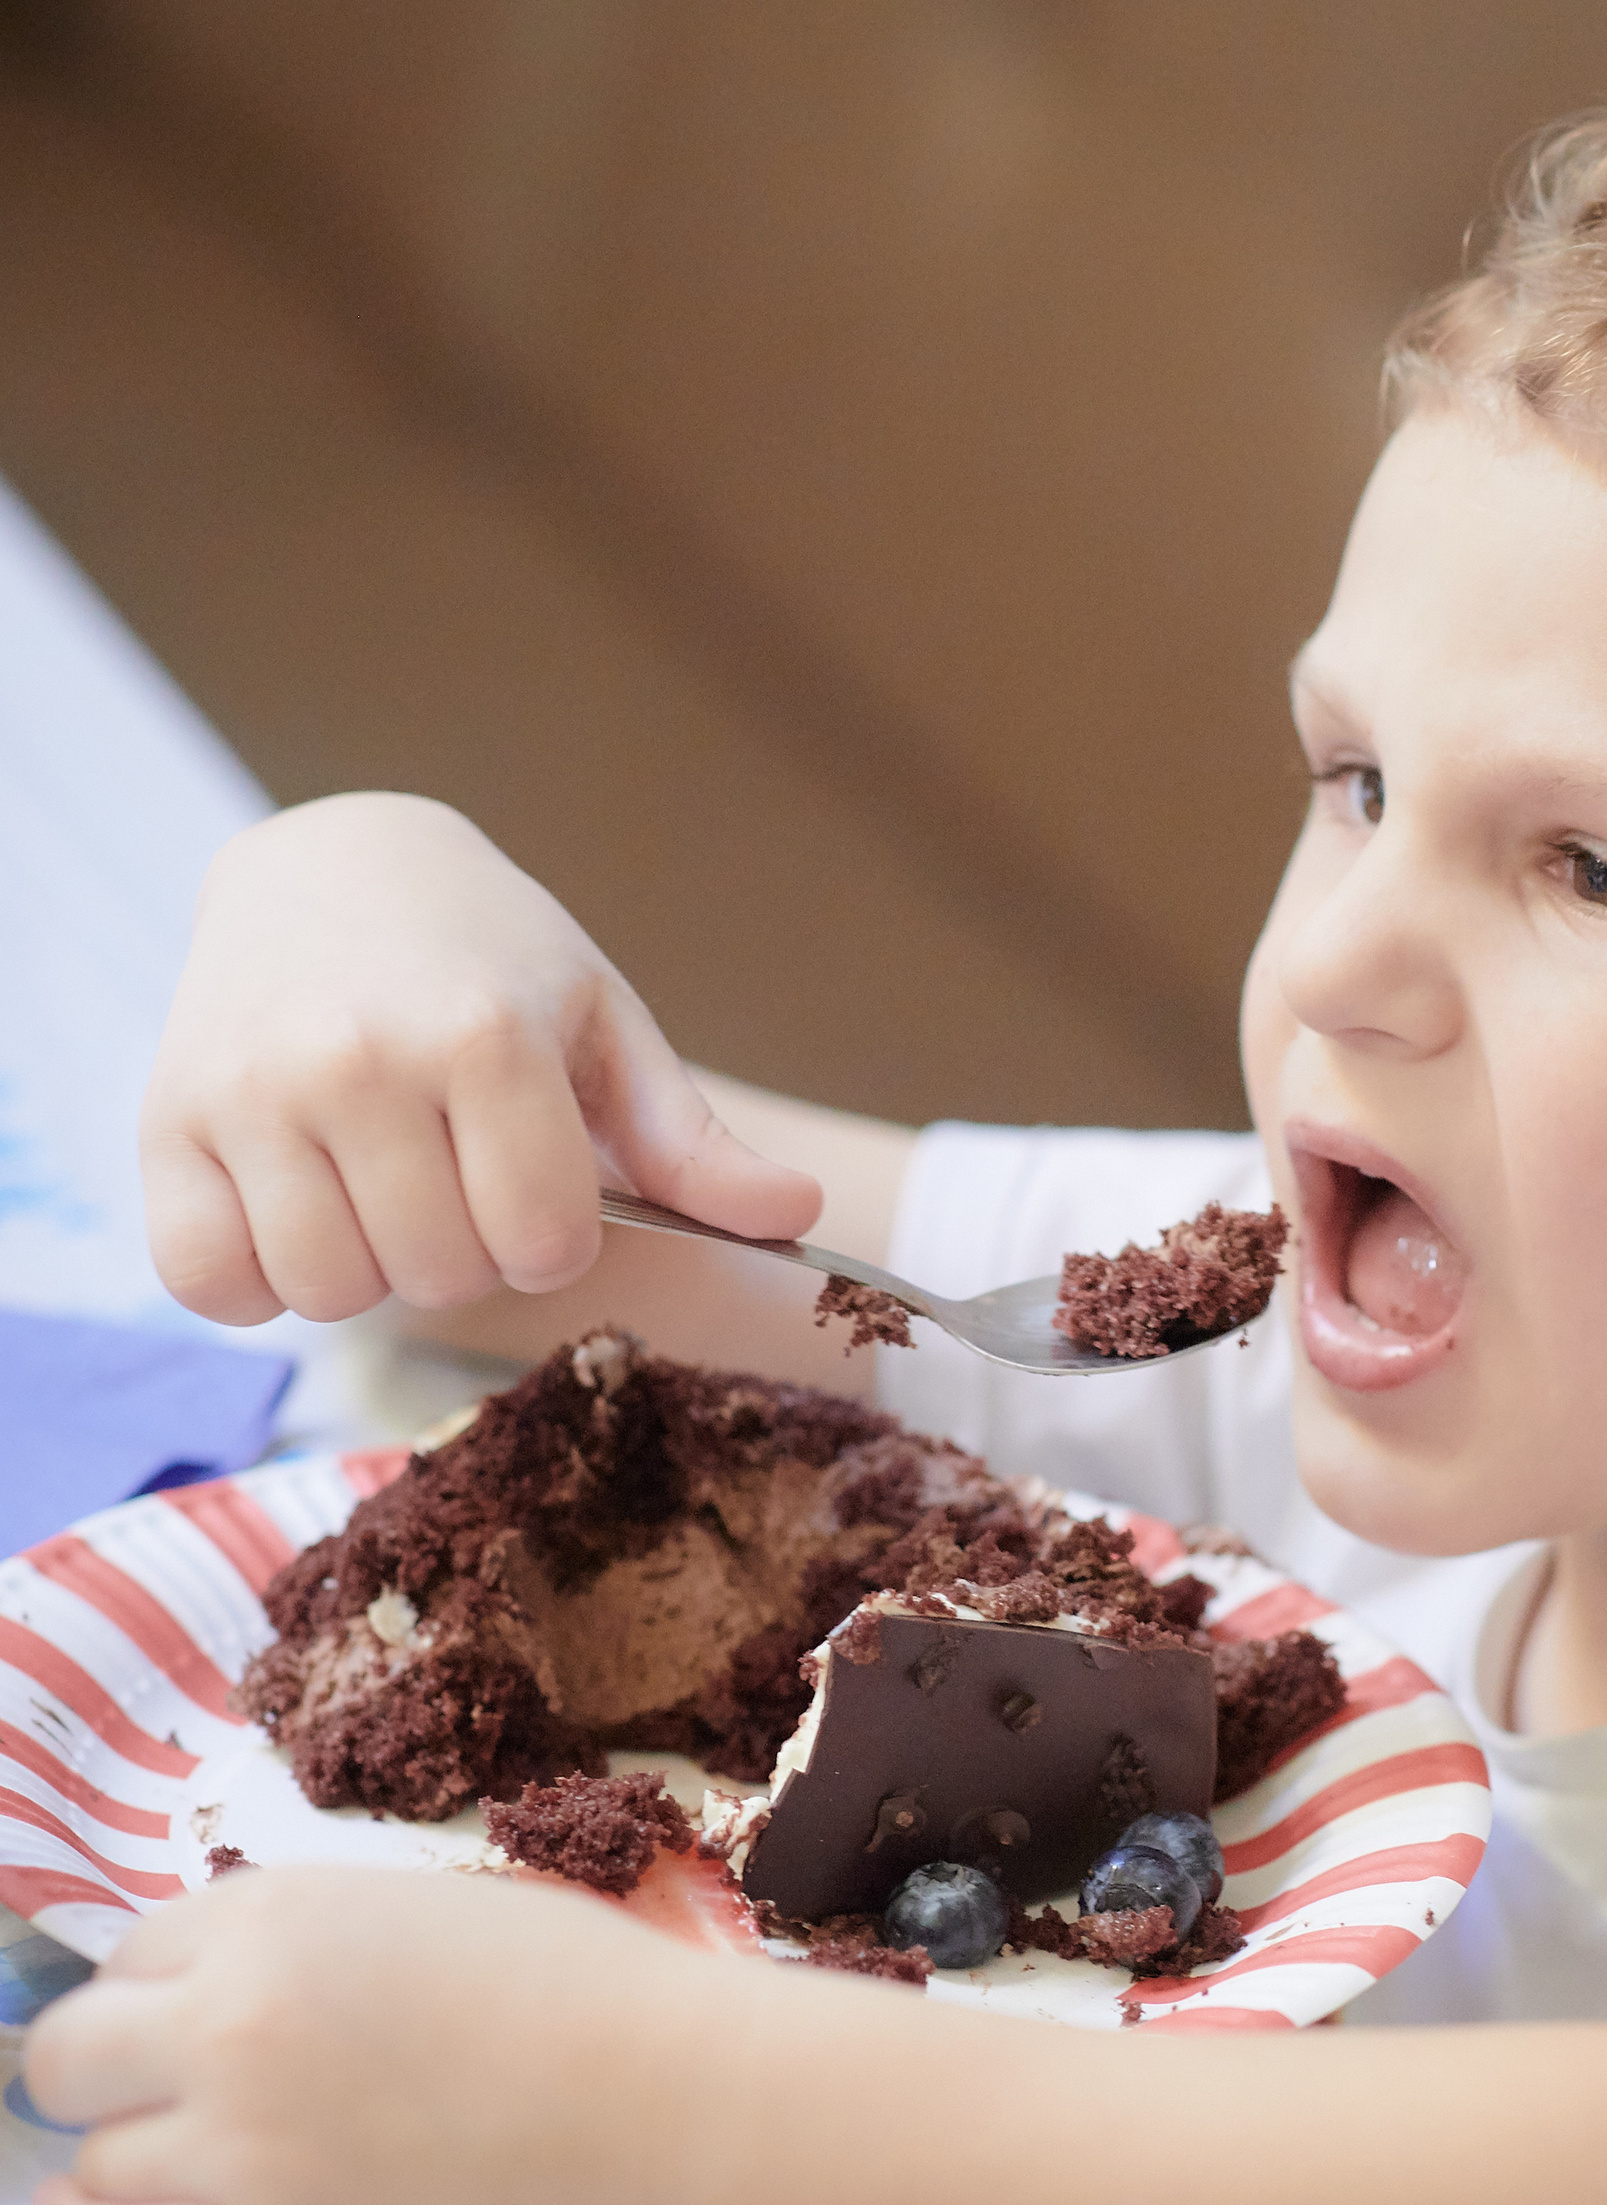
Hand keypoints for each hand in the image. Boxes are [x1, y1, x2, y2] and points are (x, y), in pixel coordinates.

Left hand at [23, 1867, 725, 2204]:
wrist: (672, 2104)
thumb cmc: (585, 1994)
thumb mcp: (424, 1913)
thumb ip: (305, 1946)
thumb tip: (218, 1996)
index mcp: (275, 1919)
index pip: (130, 1958)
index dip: (165, 1998)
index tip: (206, 2031)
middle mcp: (230, 2023)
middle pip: (69, 2060)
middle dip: (110, 2079)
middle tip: (179, 2106)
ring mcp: (241, 2148)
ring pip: (93, 2168)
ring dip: (139, 2168)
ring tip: (218, 2174)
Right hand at [142, 793, 821, 1324]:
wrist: (332, 865)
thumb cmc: (493, 959)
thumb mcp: (605, 1026)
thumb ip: (693, 1140)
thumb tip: (800, 1211)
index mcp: (484, 1037)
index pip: (543, 1247)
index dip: (554, 1237)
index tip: (538, 1182)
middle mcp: (356, 1060)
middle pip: (441, 1277)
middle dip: (469, 1253)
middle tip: (456, 1175)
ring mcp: (247, 1092)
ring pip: (329, 1293)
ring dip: (371, 1271)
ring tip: (380, 1188)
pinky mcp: (163, 1121)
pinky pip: (210, 1284)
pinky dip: (258, 1281)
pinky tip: (297, 1213)